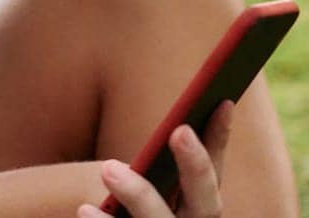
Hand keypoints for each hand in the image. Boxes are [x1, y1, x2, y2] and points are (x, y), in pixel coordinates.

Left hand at [79, 100, 234, 217]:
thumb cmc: (132, 214)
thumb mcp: (150, 192)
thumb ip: (157, 167)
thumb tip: (170, 122)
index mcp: (198, 211)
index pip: (216, 173)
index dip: (221, 140)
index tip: (223, 101)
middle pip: (206, 205)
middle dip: (196, 167)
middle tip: (180, 130)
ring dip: (139, 195)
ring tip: (109, 168)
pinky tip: (85, 209)